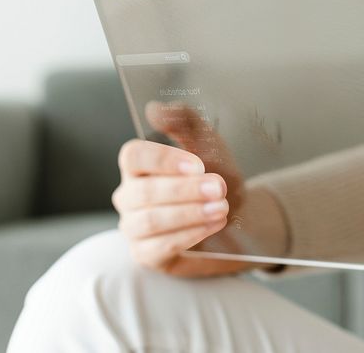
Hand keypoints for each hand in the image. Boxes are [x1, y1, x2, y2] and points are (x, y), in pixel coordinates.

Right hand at [112, 101, 253, 276]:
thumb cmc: (214, 172)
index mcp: (138, 165)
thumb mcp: (208, 140)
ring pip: (149, 221)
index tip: (198, 164)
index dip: (163, 160)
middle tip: (218, 187)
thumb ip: (184, 120)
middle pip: (142, 192)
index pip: (133, 156)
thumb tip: (155, 109)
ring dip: (189, 213)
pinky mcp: (146, 255)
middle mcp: (129, 196)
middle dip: (184, 190)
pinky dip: (188, 235)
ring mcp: (134, 227)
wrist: (234, 210)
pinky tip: (213, 224)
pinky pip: (157, 248)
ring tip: (221, 207)